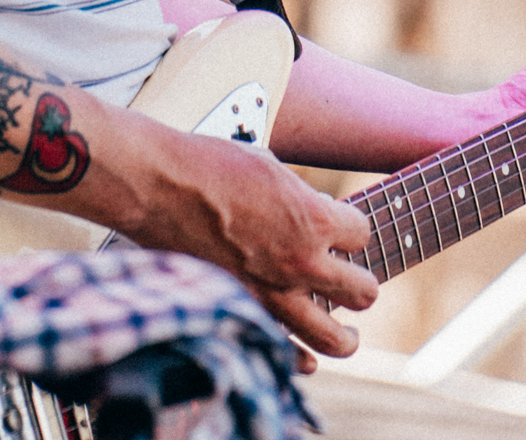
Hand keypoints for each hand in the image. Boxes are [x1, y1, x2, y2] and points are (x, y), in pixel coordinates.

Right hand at [108, 123, 378, 357]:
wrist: (161, 189)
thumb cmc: (210, 167)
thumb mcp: (269, 167)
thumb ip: (299, 199)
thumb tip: (311, 212)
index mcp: (313, 219)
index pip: (361, 233)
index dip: (351, 228)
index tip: (340, 227)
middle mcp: (302, 264)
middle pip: (364, 291)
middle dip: (361, 283)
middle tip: (353, 281)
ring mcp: (274, 297)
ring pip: (336, 338)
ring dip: (345, 334)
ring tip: (346, 332)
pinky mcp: (245, 315)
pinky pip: (287, 355)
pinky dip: (300, 359)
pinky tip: (304, 355)